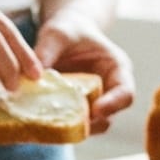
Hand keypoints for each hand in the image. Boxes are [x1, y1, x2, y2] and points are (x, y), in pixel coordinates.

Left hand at [34, 9, 134, 132]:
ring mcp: (92, 104)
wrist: (62, 37)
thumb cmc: (67, 30)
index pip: (126, 94)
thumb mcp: (57, 34)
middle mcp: (108, 91)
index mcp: (117, 70)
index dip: (114, 105)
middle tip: (68, 122)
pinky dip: (57, 127)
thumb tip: (33, 74)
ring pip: (88, 126)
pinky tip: (39, 123)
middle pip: (107, 117)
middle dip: (89, 123)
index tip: (96, 110)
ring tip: (51, 125)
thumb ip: (47, 50)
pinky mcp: (74, 111)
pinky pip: (69, 126)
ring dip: (71, 129)